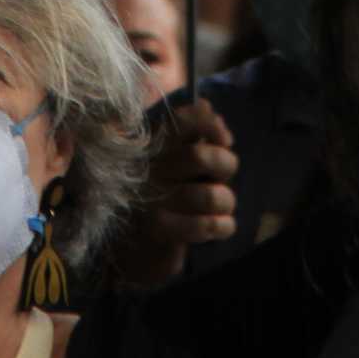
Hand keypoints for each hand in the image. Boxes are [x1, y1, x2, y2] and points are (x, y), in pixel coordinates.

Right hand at [122, 99, 240, 286]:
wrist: (132, 250)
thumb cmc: (161, 198)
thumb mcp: (174, 163)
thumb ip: (191, 134)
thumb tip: (208, 107)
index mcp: (153, 145)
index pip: (182, 119)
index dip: (210, 124)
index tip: (226, 140)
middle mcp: (149, 167)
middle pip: (201, 155)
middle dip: (226, 165)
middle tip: (222, 178)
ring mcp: (151, 198)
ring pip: (210, 194)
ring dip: (226, 202)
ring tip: (222, 208)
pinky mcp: (158, 229)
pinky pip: (206, 224)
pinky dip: (223, 226)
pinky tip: (220, 227)